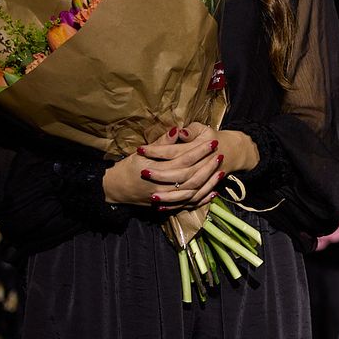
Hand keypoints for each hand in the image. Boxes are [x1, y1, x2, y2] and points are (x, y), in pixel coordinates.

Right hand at [102, 124, 224, 209]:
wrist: (117, 189)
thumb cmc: (129, 168)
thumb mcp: (142, 154)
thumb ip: (161, 144)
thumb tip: (177, 131)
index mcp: (158, 171)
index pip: (185, 159)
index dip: (200, 150)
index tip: (212, 141)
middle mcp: (164, 187)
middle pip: (193, 176)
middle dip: (208, 165)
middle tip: (220, 153)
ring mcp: (167, 200)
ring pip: (194, 192)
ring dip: (209, 182)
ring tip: (221, 171)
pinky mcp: (169, 207)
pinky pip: (189, 204)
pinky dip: (202, 199)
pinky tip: (214, 192)